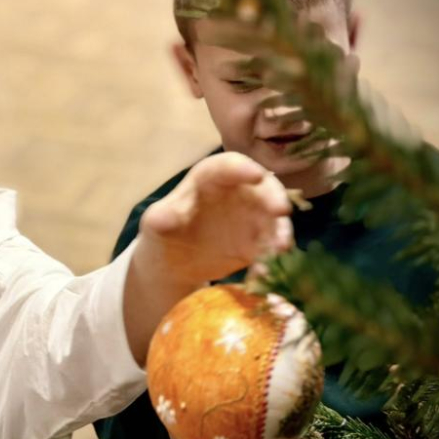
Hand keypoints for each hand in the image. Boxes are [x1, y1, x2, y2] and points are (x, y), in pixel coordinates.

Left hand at [122, 152, 292, 364]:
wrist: (175, 263)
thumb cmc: (165, 232)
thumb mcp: (157, 223)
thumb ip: (163, 216)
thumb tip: (166, 216)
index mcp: (208, 179)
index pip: (226, 165)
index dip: (242, 168)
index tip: (256, 176)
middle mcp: (236, 192)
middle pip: (261, 186)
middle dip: (273, 196)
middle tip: (281, 211)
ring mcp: (250, 217)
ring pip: (273, 217)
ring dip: (280, 230)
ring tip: (280, 248)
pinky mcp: (257, 242)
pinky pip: (270, 247)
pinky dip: (270, 258)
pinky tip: (262, 272)